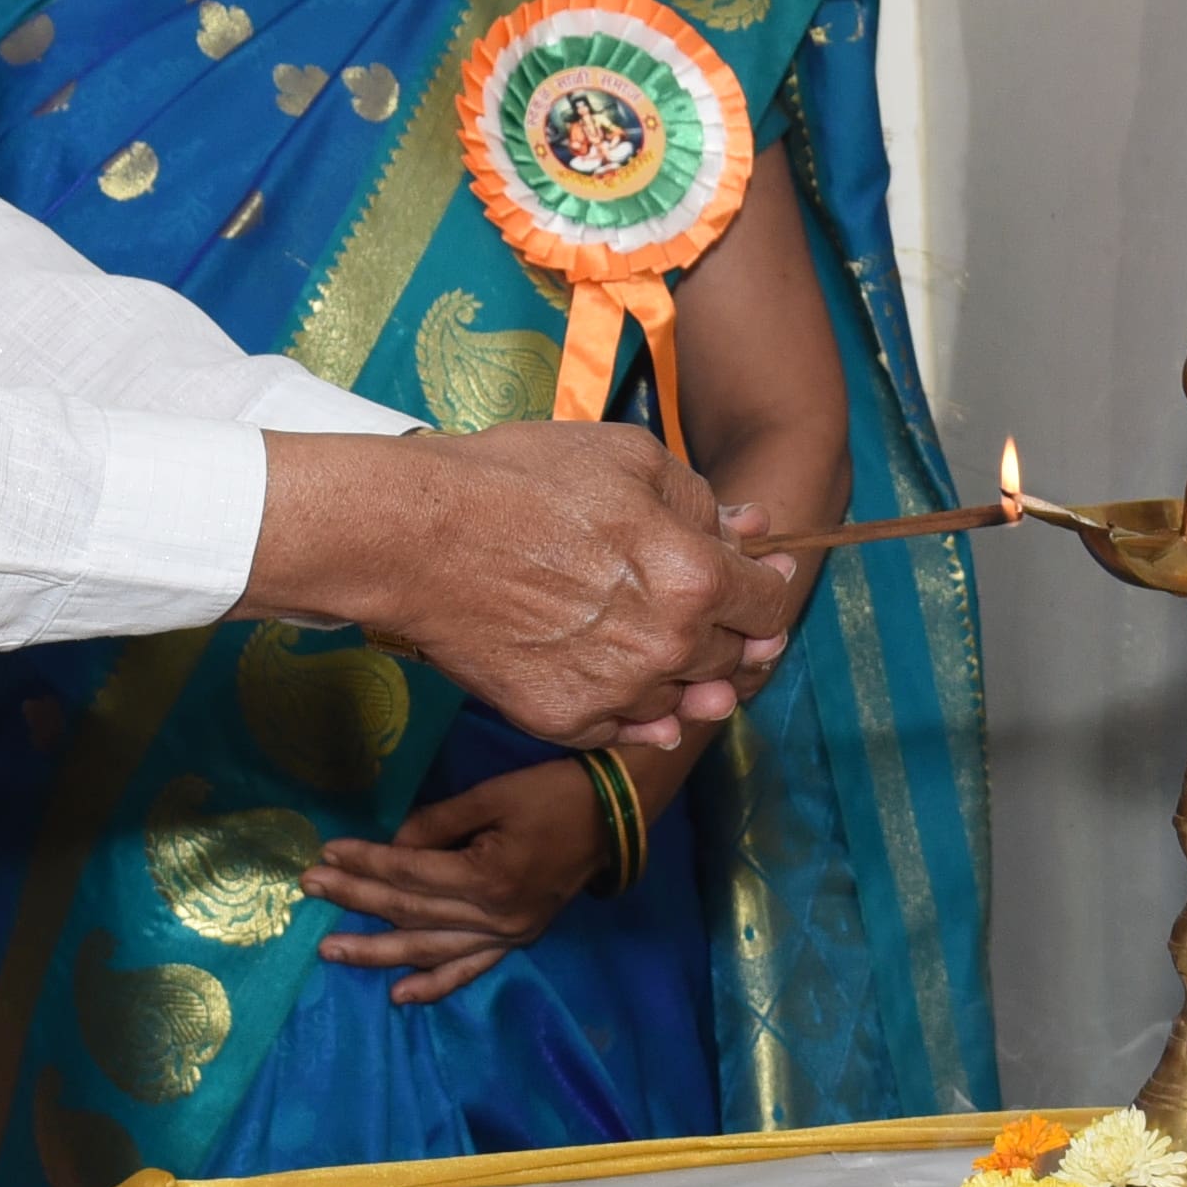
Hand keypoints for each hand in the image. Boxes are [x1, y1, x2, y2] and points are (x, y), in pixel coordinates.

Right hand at [250, 426, 797, 751]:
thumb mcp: (629, 458)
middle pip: (731, 659)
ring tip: (649, 639)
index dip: (767, 585)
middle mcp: (668, 648)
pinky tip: (614, 678)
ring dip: (680, 675)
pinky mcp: (564, 721)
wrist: (417, 538)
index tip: (756, 575)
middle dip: (728, 631)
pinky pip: (620, 728)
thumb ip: (700, 501)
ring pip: (679, 700)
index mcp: (697, 578)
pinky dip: (627, 709)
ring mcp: (616, 693)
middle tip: (700, 608)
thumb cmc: (520, 482)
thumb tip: (747, 530)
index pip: (768, 603)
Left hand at [309, 760, 606, 1004]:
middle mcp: (496, 916)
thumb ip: (437, 824)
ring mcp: (508, 935)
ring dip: (378, 951)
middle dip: (356, 899)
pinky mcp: (517, 941)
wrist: (614, 817)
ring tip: (332, 950)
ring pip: (429, 949)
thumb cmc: (553, 795)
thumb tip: (393, 845)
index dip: (365, 861)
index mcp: (489, 876)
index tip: (326, 852)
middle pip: (410, 911)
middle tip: (311, 888)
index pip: (410, 873)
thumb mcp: (492, 796)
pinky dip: (434, 985)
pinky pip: (469, 969)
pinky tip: (398, 997)